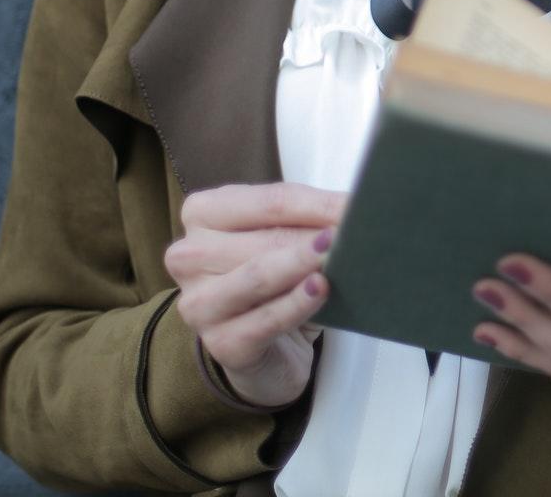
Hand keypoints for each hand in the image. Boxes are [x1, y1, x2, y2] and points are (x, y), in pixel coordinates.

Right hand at [163, 181, 346, 409]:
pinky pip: (264, 320)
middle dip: (316, 237)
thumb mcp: (287, 238)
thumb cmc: (276, 281)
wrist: (268, 348)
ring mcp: (199, 302)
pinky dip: (297, 304)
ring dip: (303, 265)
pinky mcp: (220, 343)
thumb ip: (310, 220)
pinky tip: (320, 290)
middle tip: (360, 233)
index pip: (270, 202)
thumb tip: (357, 207)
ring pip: (258, 277)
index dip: (320, 204)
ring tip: (338, 256)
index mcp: (203, 213)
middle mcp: (190, 255)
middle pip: (266, 239)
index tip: (360, 205)